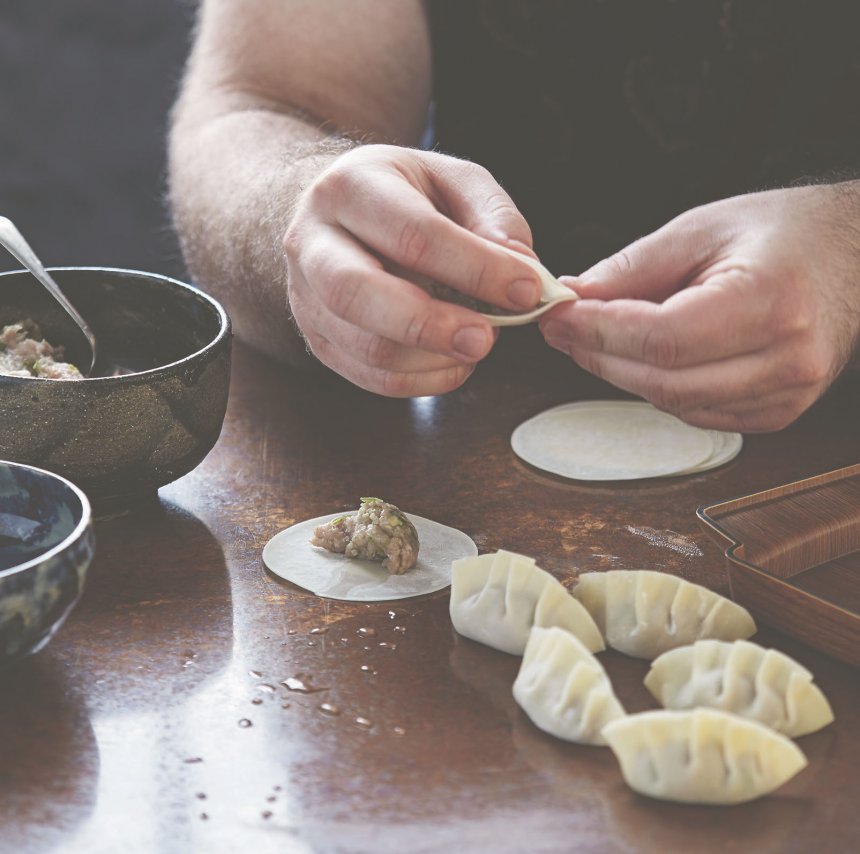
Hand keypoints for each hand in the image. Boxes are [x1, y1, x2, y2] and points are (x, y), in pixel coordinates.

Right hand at [284, 144, 543, 395]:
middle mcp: (313, 242)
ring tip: (475, 345)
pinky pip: (368, 376)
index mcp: (350, 187)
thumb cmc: (402, 194)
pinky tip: (452, 362)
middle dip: (432, 325)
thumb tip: (524, 268)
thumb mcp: (452, 180)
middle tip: (487, 340)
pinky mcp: (318, 338)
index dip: (476, 268)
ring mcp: (305, 296)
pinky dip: (420, 380)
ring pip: (365, 346)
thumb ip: (493, 218)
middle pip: (360, 295)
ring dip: (432, 358)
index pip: (414, 235)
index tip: (526, 291)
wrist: (336, 213)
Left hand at [540, 183, 859, 431]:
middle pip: (664, 381)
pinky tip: (647, 358)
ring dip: (623, 374)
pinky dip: (659, 389)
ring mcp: (788, 394)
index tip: (559, 315)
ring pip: (674, 403)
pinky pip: (696, 414)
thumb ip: (633, 268)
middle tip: (563, 329)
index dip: (601, 332)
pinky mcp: (777, 413)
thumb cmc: (780, 234)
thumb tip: (574, 299)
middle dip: (600, 357)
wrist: (850, 256)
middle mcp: (787, 358)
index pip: (664, 338)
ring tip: (598, 338)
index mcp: (771, 301)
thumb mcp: (700, 230)